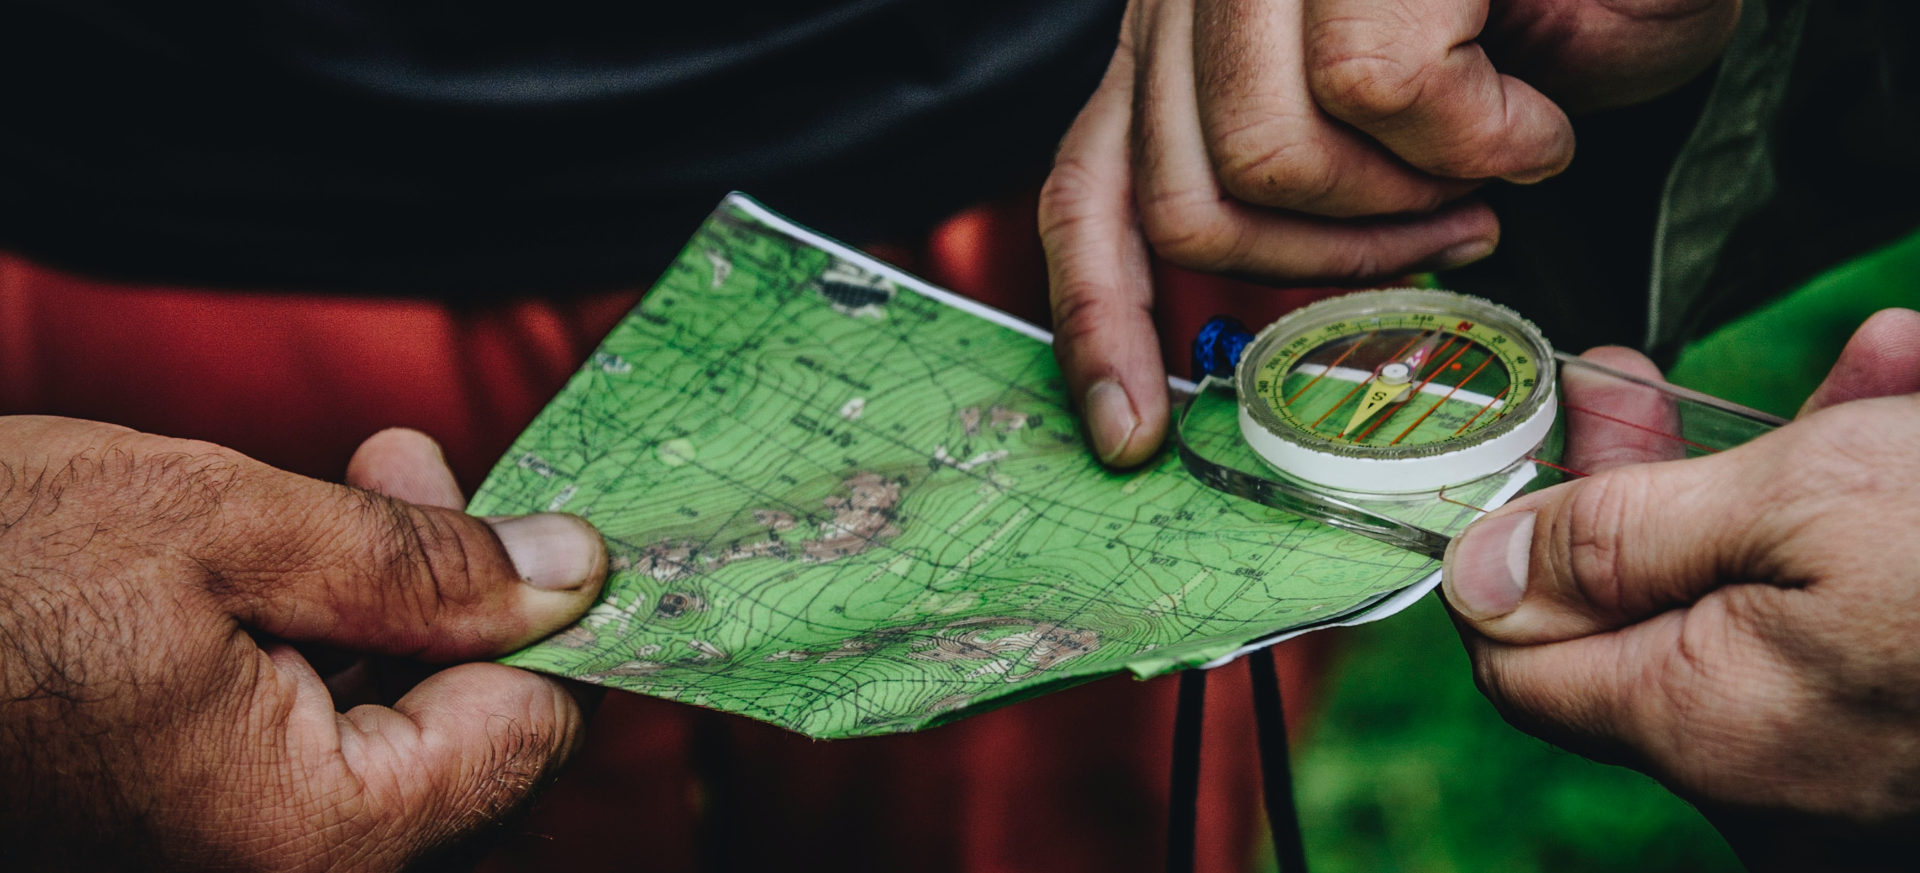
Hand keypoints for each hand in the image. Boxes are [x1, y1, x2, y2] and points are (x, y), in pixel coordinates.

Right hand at [0, 419, 607, 870]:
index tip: (527, 520)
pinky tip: (292, 557)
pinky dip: (325, 647)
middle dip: (461, 596)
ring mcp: (227, 857)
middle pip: (466, 741)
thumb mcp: (222, 524)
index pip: (531, 739)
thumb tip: (575, 575)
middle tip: (410, 471)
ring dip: (394, 606)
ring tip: (355, 488)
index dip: (545, 619)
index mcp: (313, 834)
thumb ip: (419, 566)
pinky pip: (311, 747)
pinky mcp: (185, 826)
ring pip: (392, 736)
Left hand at [1039, 0, 1738, 465]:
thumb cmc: (1556, 1)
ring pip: (1274, 161)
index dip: (1096, 320)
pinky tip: (1537, 106)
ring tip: (1499, 156)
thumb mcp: (1404, 108)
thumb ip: (1307, 196)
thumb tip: (1261, 305)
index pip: (1086, 187)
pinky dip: (1489, 136)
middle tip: (1445, 236)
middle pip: (1183, 202)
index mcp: (1185, 31)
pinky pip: (1385, 93)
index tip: (1129, 432)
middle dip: (1324, 269)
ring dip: (1412, 202)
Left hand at [1443, 309, 1919, 869]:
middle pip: (1642, 617)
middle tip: (1641, 380)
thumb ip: (1621, 537)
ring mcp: (1847, 774)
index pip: (1518, 655)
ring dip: (1792, 473)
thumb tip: (1474, 566)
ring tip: (1863, 372)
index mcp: (1703, 727)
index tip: (1542, 441)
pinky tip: (1913, 408)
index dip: (1512, 542)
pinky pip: (1854, 632)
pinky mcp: (1911, 737)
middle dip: (1653, 479)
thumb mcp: (1806, 500)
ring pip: (1763, 604)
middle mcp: (1765, 781)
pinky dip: (1870, 525)